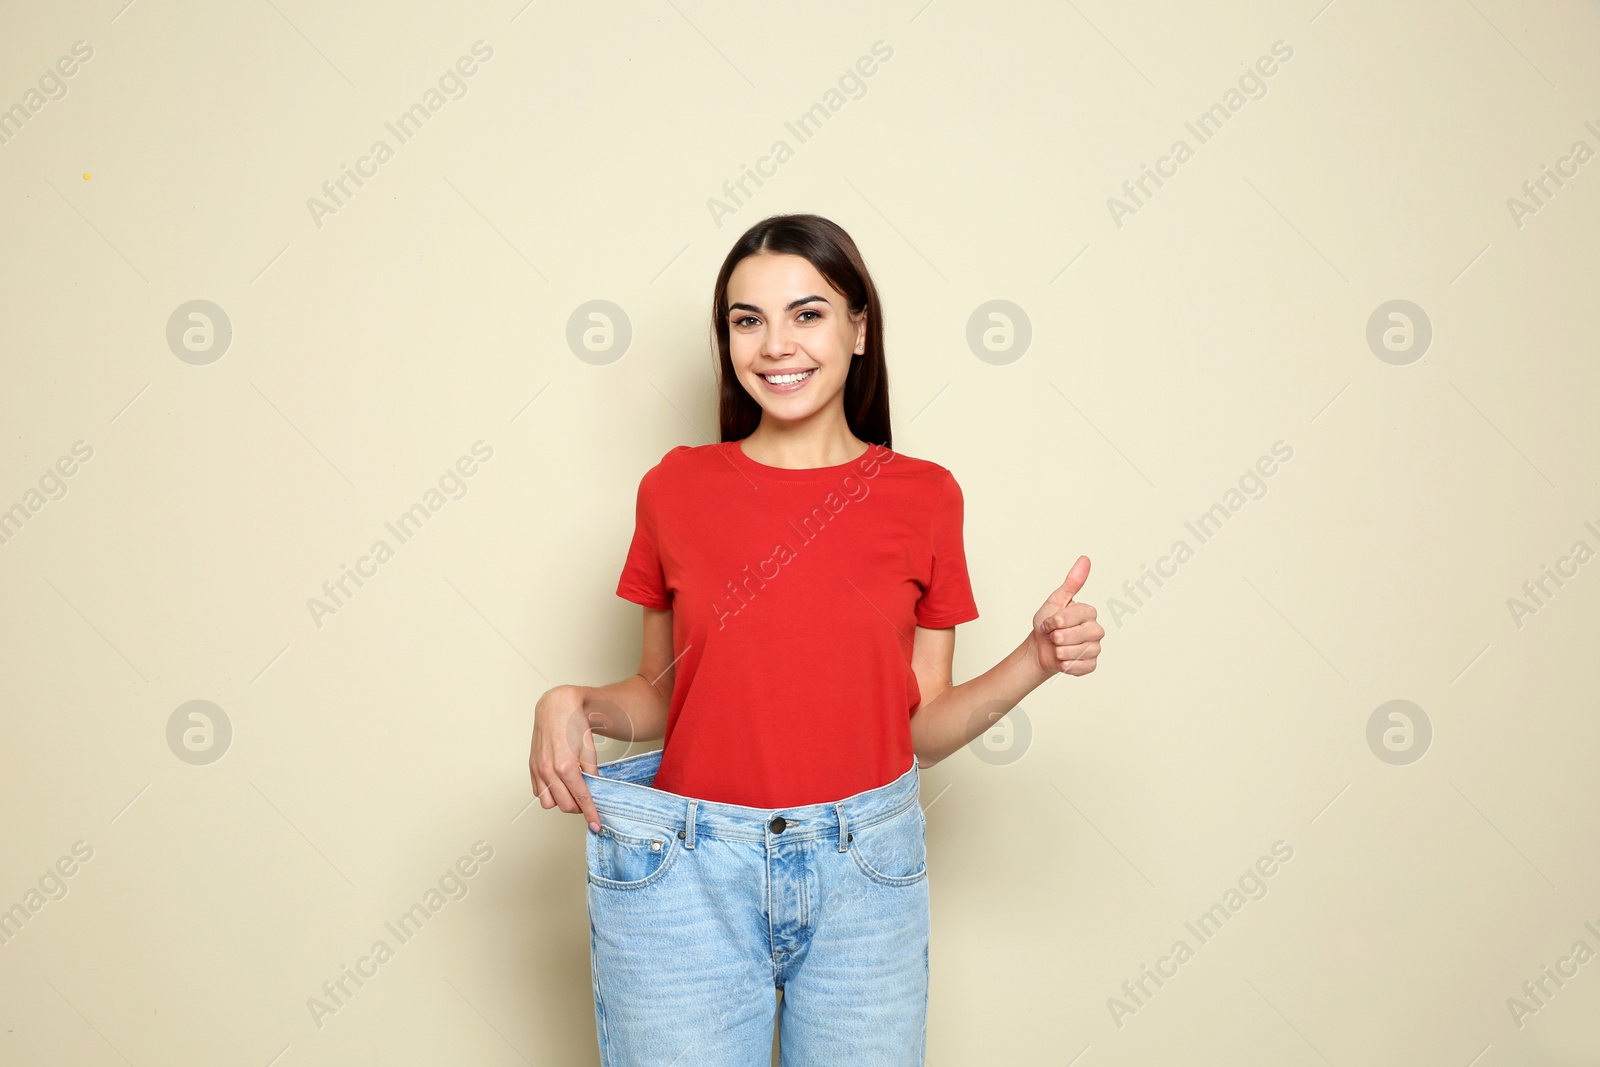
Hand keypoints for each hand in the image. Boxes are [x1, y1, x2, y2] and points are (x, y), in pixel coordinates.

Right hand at [529, 685, 602, 832]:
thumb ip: (591, 772)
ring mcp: (538, 770)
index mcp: (566, 765)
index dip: (590, 814)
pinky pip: (539, 792)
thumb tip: (594, 790)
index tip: (596, 824)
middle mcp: (549, 770)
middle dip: (578, 807)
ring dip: (562, 801)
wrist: (556, 706)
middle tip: (588, 800)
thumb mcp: (590, 748)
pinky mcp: (532, 767)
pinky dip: (550, 793)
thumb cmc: (573, 723)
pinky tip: (559, 784)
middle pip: (565, 805)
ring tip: (572, 790)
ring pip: (549, 803)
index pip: (581, 798)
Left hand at [1030, 555, 1102, 676]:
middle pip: (1080, 635)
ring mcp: (1095, 647)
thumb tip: (1085, 559)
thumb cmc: (1047, 624)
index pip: (1076, 615)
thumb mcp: (1055, 601)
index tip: (1049, 622)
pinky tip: (1062, 660)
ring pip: (1079, 652)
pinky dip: (1067, 665)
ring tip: (1056, 648)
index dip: (1057, 621)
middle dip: (1059, 637)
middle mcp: (1096, 629)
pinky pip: (1082, 667)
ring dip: (1060, 652)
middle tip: (1052, 636)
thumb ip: (1072, 583)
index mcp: (1089, 612)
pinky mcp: (1091, 664)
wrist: (1039, 648)